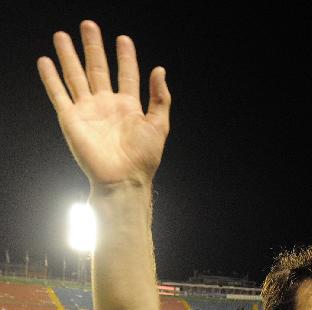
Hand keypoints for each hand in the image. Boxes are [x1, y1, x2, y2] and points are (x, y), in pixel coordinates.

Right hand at [37, 20, 169, 186]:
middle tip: (89, 25)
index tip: (123, 39)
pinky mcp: (71, 119)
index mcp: (129, 107)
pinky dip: (51, 78)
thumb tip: (160, 70)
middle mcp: (107, 105)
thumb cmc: (144, 157)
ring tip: (62, 35)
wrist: (123, 179)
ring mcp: (88, 111)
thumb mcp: (159, 125)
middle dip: (94, 47)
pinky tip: (46, 62)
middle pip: (98, 69)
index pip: (127, 74)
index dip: (126, 57)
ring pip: (76, 76)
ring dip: (69, 56)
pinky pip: (59, 94)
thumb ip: (160, 98)